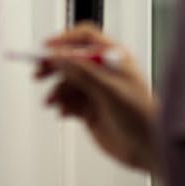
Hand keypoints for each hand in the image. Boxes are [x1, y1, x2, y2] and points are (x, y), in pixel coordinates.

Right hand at [36, 23, 160, 173]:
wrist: (146, 147)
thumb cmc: (140, 115)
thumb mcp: (109, 90)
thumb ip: (83, 73)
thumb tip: (60, 56)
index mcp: (115, 58)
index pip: (86, 38)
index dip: (64, 40)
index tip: (44, 49)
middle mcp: (105, 71)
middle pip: (71, 59)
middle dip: (54, 65)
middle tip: (38, 74)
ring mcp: (96, 90)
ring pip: (67, 82)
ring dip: (57, 90)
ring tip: (52, 102)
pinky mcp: (90, 109)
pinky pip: (68, 101)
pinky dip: (62, 105)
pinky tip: (64, 114)